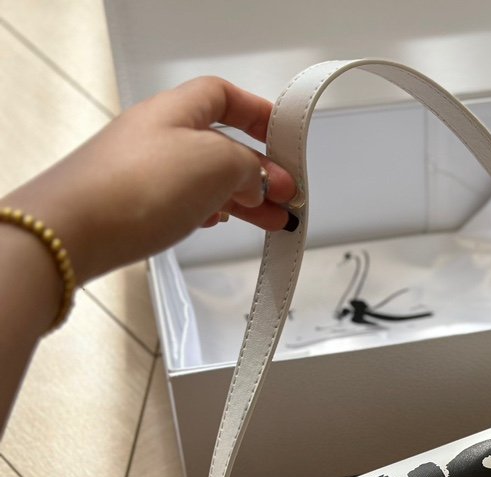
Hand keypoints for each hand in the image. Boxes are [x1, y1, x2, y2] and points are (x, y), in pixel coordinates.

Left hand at [0, 76, 296, 283]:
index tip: (285, 138)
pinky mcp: (132, 206)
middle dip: (259, 171)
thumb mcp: (217, 163)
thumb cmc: (134, 186)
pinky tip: (220, 225)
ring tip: (271, 223)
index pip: (224, 96)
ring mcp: (143, 172)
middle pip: (220, 144)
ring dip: (242, 198)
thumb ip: (250, 167)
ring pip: (205, 178)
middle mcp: (156, 135)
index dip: (258, 113)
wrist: (71, 232)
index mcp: (175, 111)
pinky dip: (210, 212)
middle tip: (287, 196)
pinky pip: (182, 201)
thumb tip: (263, 179)